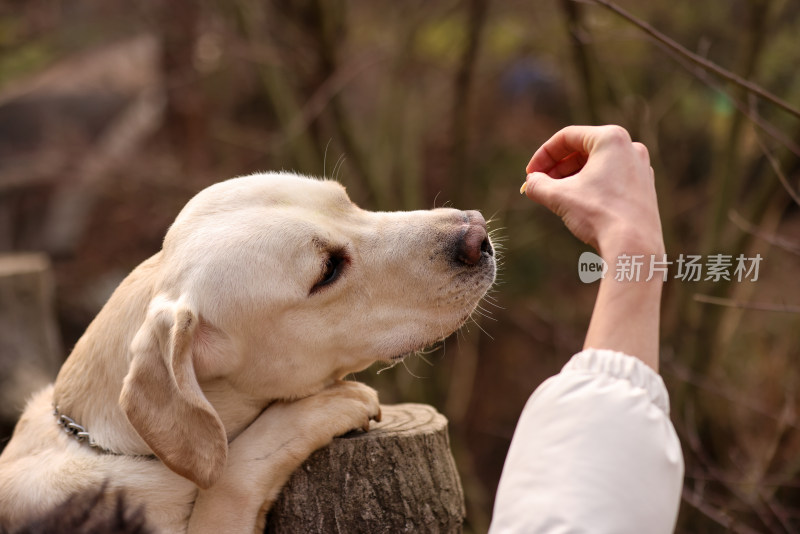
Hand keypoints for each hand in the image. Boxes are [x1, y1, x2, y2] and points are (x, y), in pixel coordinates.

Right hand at [521, 125, 663, 368]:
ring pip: (596, 170)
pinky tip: (576, 214)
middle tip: (536, 187)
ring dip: (571, 182)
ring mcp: (642, 172)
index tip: (527, 175)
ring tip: (553, 202)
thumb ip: (538, 187)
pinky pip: (608, 185)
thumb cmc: (600, 220)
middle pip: (582, 152)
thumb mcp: (559, 199)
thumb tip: (527, 186)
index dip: (541, 154)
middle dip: (555, 169)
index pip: (566, 137)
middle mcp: (632, 149)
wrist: (639, 251)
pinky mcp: (646, 195)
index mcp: (613, 139)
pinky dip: (589, 193)